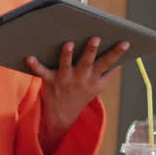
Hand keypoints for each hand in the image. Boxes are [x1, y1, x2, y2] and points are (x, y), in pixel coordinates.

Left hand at [28, 37, 126, 154]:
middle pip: (88, 62)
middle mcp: (81, 77)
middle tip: (96, 38)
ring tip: (69, 44)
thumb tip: (122, 59)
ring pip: (66, 65)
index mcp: (94, 77)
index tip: (126, 42)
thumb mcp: (99, 86)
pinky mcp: (50, 80)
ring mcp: (65, 79)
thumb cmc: (82, 94)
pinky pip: (41, 72)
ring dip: (67, 54)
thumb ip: (109, 74)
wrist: (63, 116)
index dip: (118, 53)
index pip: (108, 63)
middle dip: (92, 50)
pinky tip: (29, 57)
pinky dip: (35, 65)